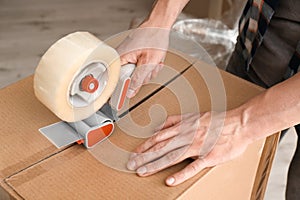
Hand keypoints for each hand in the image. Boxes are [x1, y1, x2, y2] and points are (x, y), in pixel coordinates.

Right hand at [117, 25, 169, 97]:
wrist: (160, 24)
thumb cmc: (154, 37)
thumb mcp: (148, 62)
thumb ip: (138, 79)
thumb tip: (130, 92)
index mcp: (119, 58)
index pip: (116, 81)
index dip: (126, 87)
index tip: (130, 92)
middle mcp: (120, 57)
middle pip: (129, 78)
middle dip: (143, 76)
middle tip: (151, 67)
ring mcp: (127, 56)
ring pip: (137, 74)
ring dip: (148, 71)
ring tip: (154, 60)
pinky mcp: (132, 55)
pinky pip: (139, 67)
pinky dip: (148, 65)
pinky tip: (153, 59)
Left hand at [126, 111, 249, 185]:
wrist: (239, 124)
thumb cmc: (217, 121)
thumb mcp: (193, 115)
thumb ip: (175, 120)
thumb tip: (160, 127)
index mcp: (183, 127)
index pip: (159, 137)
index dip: (145, 145)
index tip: (135, 152)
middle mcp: (187, 136)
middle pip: (161, 147)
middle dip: (144, 156)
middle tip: (132, 164)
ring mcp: (197, 146)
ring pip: (172, 156)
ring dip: (155, 164)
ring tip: (143, 171)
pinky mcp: (208, 156)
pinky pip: (192, 167)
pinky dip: (180, 174)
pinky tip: (169, 180)